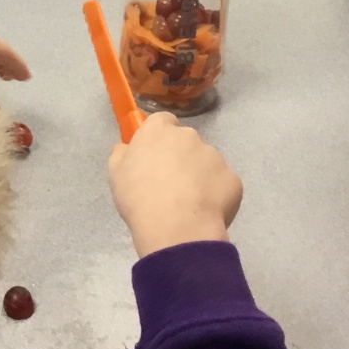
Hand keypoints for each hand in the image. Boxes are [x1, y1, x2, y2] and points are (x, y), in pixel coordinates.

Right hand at [108, 112, 241, 257]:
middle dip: (181, 157)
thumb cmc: (139, 197)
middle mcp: (190, 136)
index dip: (159, 138)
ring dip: (199, 176)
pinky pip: (222, 183)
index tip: (154, 156)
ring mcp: (215, 156)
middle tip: (170, 185)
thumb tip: (127, 149)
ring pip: (206, 163)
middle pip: (186, 142)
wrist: (176, 227)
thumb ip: (122, 154)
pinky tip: (204, 213)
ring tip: (188, 204)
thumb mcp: (116, 173)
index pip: (163, 121)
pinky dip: (215, 194)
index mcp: (159, 130)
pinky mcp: (233, 179)